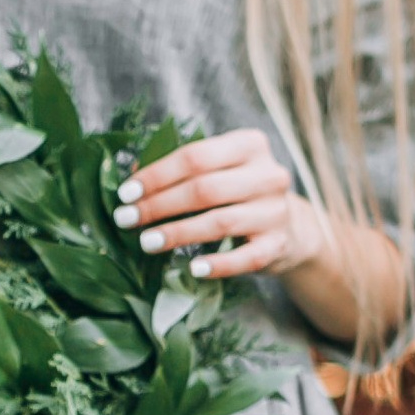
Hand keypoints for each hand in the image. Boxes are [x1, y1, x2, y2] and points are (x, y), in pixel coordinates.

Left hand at [114, 130, 318, 280]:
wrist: (289, 229)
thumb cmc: (239, 196)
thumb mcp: (218, 173)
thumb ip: (183, 172)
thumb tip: (132, 177)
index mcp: (249, 145)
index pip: (196, 156)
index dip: (157, 175)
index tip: (126, 194)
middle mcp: (267, 174)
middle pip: (204, 189)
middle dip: (159, 205)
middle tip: (126, 219)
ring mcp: (275, 210)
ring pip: (220, 221)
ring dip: (179, 233)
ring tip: (147, 242)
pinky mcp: (277, 244)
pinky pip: (245, 258)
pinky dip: (218, 265)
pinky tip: (193, 268)